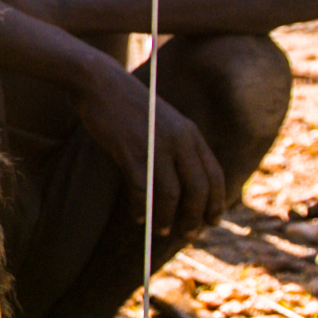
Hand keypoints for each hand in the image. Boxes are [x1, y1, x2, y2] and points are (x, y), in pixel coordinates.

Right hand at [77, 64, 226, 240]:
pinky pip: (142, 190)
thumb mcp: (164, 123)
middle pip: (198, 190)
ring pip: (172, 195)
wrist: (101, 83)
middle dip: (195, 217)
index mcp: (191, 133)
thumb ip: (177, 148)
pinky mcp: (131, 151)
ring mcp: (156, 145)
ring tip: (160, 231)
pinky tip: (137, 217)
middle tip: (188, 234)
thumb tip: (183, 187)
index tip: (212, 221)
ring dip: (167, 218)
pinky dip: (141, 208)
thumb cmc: (129, 107)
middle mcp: (180, 140)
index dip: (217, 203)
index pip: (215, 175)